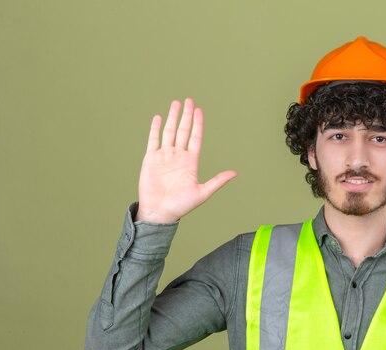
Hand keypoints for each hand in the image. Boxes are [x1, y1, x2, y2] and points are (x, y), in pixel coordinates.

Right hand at [135, 98, 236, 222]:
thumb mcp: (202, 193)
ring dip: (172, 118)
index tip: (199, 111)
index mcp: (191, 162)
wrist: (159, 213)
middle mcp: (178, 156)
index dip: (198, 124)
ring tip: (176, 103)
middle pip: (183, 131)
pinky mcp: (151, 159)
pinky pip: (153, 140)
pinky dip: (155, 129)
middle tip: (189, 100)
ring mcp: (164, 156)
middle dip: (186, 116)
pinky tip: (158, 117)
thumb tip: (235, 173)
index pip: (196, 138)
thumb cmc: (181, 206)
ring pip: (169, 132)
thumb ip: (217, 181)